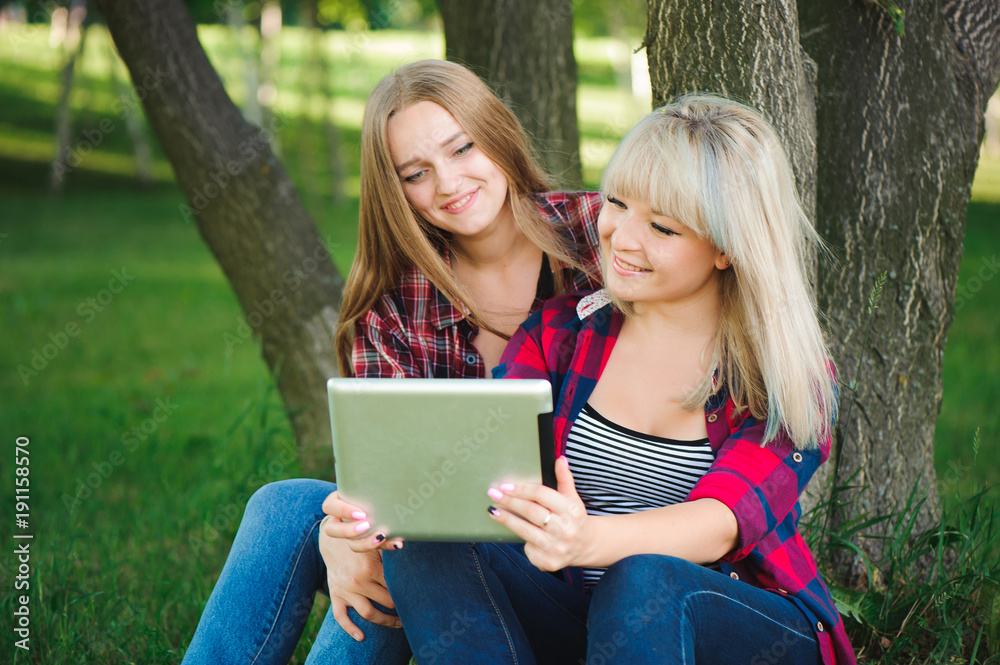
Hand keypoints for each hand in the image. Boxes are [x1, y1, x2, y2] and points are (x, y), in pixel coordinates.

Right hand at [318, 526, 401, 639]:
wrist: (331, 539)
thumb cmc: (359, 538)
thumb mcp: (374, 540)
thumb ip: (389, 545)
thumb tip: (404, 545)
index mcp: (371, 568)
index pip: (394, 586)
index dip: (406, 592)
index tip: (415, 596)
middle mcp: (358, 581)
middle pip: (385, 602)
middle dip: (399, 608)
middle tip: (410, 610)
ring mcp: (346, 590)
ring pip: (368, 613)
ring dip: (385, 621)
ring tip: (397, 624)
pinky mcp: (335, 595)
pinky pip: (341, 617)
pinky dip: (350, 629)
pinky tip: (361, 636)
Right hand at [321, 490, 403, 552]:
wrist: (382, 495)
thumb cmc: (372, 488)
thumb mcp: (366, 487)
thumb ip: (370, 485)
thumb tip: (388, 480)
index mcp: (337, 503)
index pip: (329, 507)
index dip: (343, 511)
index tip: (361, 513)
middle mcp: (340, 520)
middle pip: (331, 530)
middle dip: (348, 530)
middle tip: (367, 525)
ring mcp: (352, 534)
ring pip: (350, 544)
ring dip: (366, 543)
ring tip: (382, 536)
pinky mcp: (366, 543)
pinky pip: (372, 549)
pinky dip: (386, 545)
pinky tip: (397, 543)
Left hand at [485, 456, 594, 570]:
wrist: (586, 545)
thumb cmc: (574, 518)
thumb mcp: (572, 498)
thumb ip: (564, 479)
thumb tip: (560, 459)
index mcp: (572, 510)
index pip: (542, 495)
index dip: (522, 489)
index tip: (506, 486)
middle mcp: (566, 530)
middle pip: (531, 512)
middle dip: (509, 502)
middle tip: (493, 493)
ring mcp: (558, 547)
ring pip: (525, 531)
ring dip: (507, 520)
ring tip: (493, 511)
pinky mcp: (550, 562)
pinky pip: (528, 549)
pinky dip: (522, 541)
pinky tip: (517, 534)